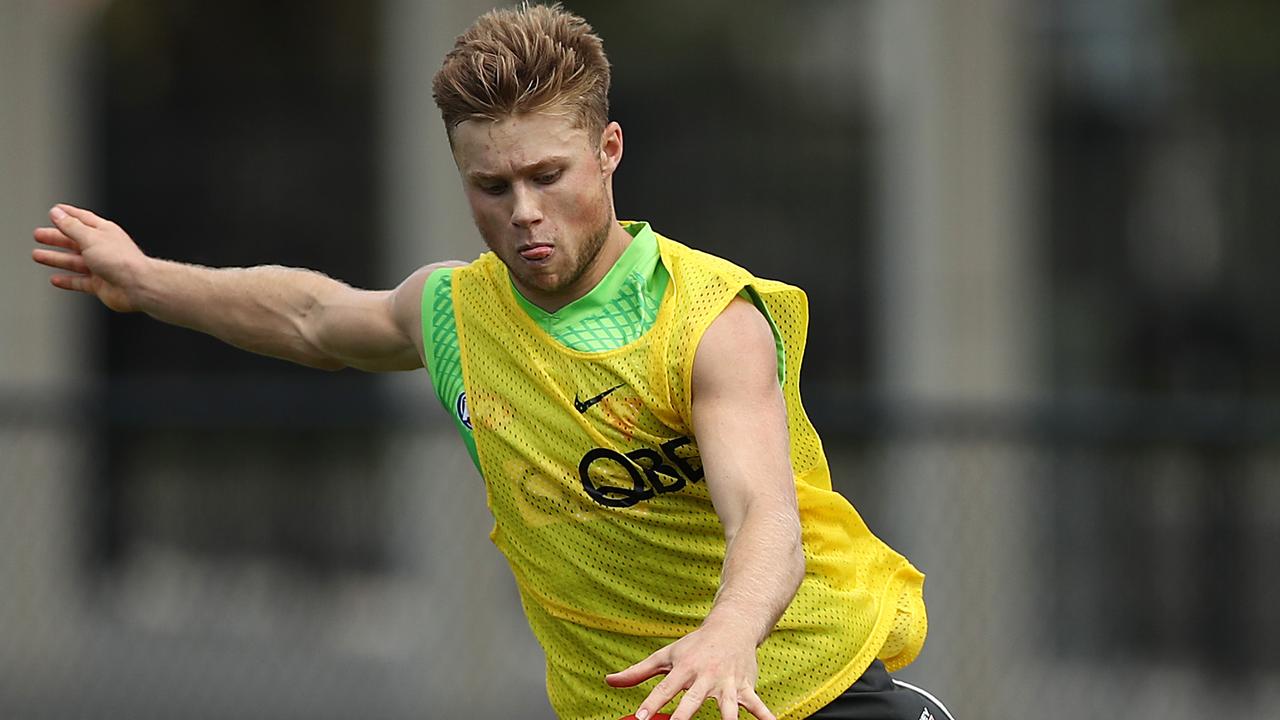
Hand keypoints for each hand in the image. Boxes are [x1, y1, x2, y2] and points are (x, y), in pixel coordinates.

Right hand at [32, 204, 146, 311]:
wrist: (138, 286)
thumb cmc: (122, 260)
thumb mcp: (90, 238)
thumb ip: (71, 227)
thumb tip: (57, 213)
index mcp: (104, 232)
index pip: (82, 219)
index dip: (67, 214)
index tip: (54, 211)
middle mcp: (103, 248)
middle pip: (74, 241)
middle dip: (56, 237)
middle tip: (39, 235)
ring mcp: (102, 267)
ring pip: (74, 261)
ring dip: (56, 258)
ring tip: (37, 255)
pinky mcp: (101, 285)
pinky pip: (80, 282)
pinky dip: (67, 280)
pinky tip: (55, 279)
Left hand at [606, 622, 775, 719]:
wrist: (732, 625)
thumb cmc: (694, 645)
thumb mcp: (665, 655)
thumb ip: (637, 672)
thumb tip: (608, 681)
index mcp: (684, 669)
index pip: (665, 688)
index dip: (652, 703)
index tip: (642, 717)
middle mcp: (705, 676)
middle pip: (693, 699)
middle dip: (686, 715)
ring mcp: (727, 683)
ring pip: (727, 705)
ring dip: (727, 719)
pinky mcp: (745, 687)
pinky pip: (757, 705)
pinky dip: (765, 716)